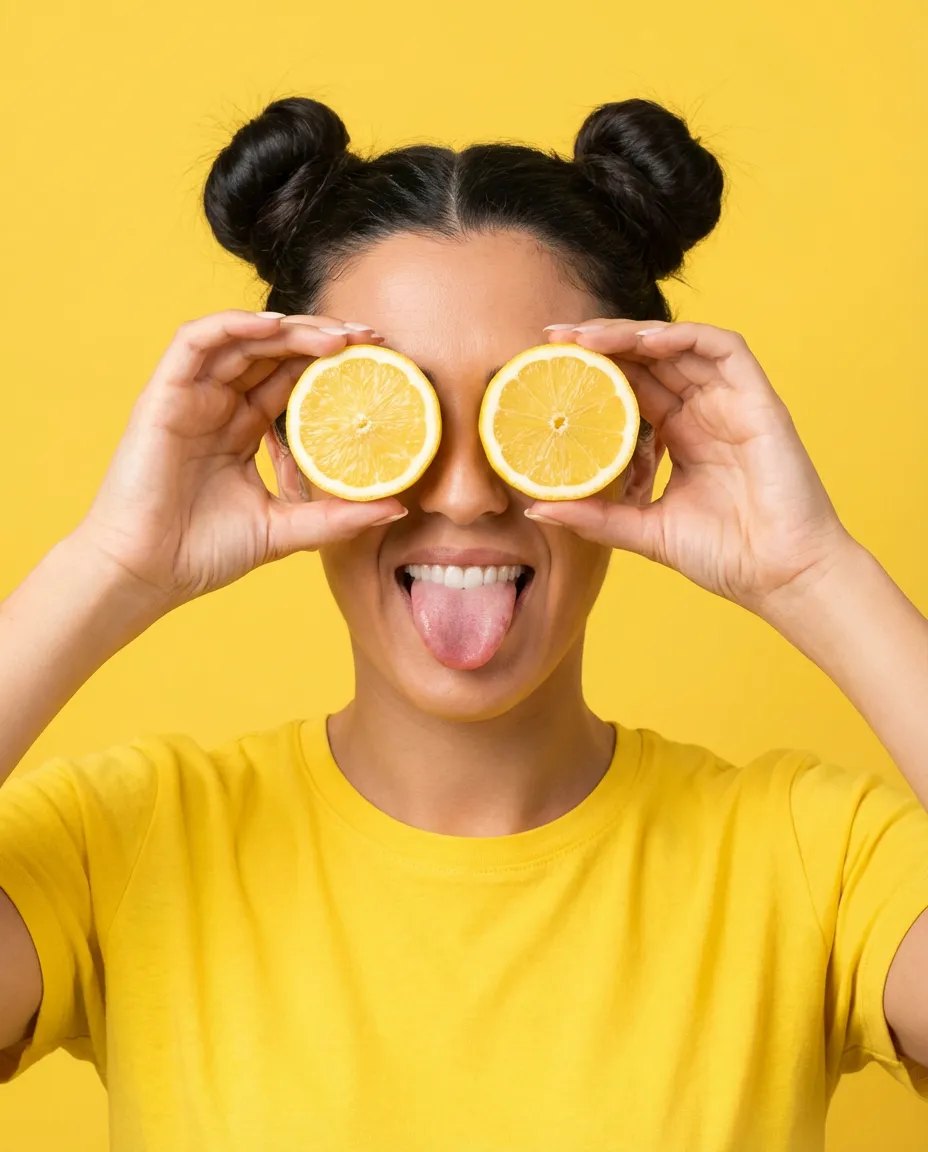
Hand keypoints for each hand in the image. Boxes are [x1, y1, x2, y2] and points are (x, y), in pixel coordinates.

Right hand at [77, 310, 404, 612]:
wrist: (147, 573)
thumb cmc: (203, 553)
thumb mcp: (286, 530)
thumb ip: (336, 516)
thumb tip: (398, 507)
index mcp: (241, 430)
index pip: (292, 380)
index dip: (333, 364)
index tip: (379, 359)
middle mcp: (217, 406)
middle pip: (274, 352)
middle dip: (322, 338)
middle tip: (369, 337)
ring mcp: (190, 397)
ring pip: (242, 339)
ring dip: (291, 329)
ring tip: (338, 337)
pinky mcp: (163, 395)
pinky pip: (195, 342)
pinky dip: (233, 325)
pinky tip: (275, 326)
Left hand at [529, 319, 849, 615]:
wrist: (779, 577)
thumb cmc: (724, 556)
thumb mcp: (643, 531)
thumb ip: (595, 516)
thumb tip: (536, 507)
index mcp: (680, 436)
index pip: (631, 387)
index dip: (593, 369)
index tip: (546, 364)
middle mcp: (703, 413)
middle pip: (649, 359)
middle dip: (602, 342)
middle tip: (553, 337)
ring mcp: (731, 404)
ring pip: (679, 346)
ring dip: (632, 334)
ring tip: (586, 336)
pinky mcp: (759, 402)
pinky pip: (724, 350)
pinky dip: (684, 337)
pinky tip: (644, 340)